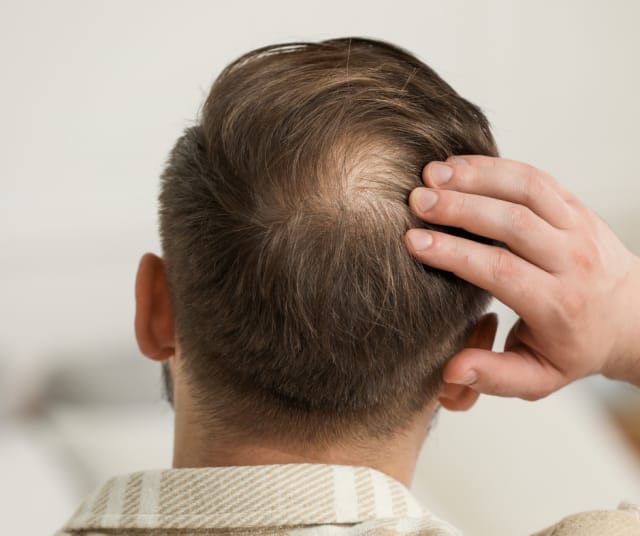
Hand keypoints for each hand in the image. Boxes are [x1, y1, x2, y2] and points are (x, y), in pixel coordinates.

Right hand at [405, 156, 639, 399]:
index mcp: (558, 305)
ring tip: (432, 173)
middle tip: (416, 201)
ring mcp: (577, 228)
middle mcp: (572, 261)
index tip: (414, 242)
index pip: (501, 272)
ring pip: (526, 190)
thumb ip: (495, 376)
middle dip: (459, 208)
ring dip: (476, 177)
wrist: (630, 318)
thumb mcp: (539, 377)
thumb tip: (451, 371)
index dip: (454, 254)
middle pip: (513, 224)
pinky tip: (460, 164)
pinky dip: (496, 166)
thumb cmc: (575, 348)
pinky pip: (536, 178)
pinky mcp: (575, 207)